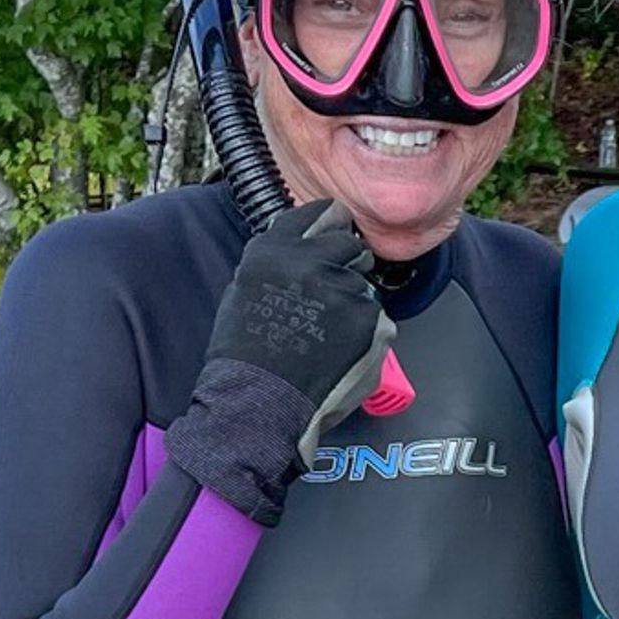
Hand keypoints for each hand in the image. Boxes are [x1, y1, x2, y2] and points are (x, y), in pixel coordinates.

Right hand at [207, 199, 395, 457]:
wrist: (259, 405)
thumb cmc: (243, 358)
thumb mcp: (244, 293)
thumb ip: (276, 264)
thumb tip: (303, 248)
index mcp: (276, 250)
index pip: (317, 213)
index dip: (329, 218)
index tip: (336, 221)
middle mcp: (313, 260)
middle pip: (348, 243)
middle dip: (347, 260)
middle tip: (333, 290)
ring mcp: (345, 288)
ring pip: (362, 285)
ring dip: (351, 303)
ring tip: (325, 338)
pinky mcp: (370, 318)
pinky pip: (376, 319)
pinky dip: (364, 334)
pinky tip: (338, 354)